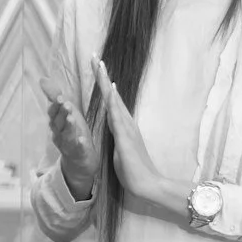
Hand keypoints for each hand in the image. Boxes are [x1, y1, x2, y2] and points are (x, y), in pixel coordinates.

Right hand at [38, 74, 100, 202]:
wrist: (80, 159)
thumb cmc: (73, 132)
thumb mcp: (65, 112)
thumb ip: (54, 96)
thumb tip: (42, 79)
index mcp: (57, 122)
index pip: (53, 113)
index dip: (55, 105)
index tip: (60, 97)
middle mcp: (59, 133)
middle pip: (58, 123)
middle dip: (61, 113)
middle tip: (66, 104)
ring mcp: (68, 144)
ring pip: (66, 135)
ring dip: (68, 127)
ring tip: (72, 119)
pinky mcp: (78, 153)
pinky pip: (77, 149)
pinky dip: (79, 144)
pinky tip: (82, 140)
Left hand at [91, 58, 189, 213]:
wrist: (147, 185)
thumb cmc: (133, 169)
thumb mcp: (120, 148)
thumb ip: (117, 135)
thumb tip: (114, 126)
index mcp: (122, 125)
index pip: (110, 101)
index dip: (103, 84)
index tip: (96, 68)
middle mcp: (125, 123)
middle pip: (112, 95)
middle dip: (103, 76)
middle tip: (95, 57)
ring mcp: (126, 129)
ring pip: (114, 102)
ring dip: (106, 84)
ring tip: (100, 66)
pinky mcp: (126, 139)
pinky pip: (118, 119)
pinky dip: (114, 104)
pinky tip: (110, 92)